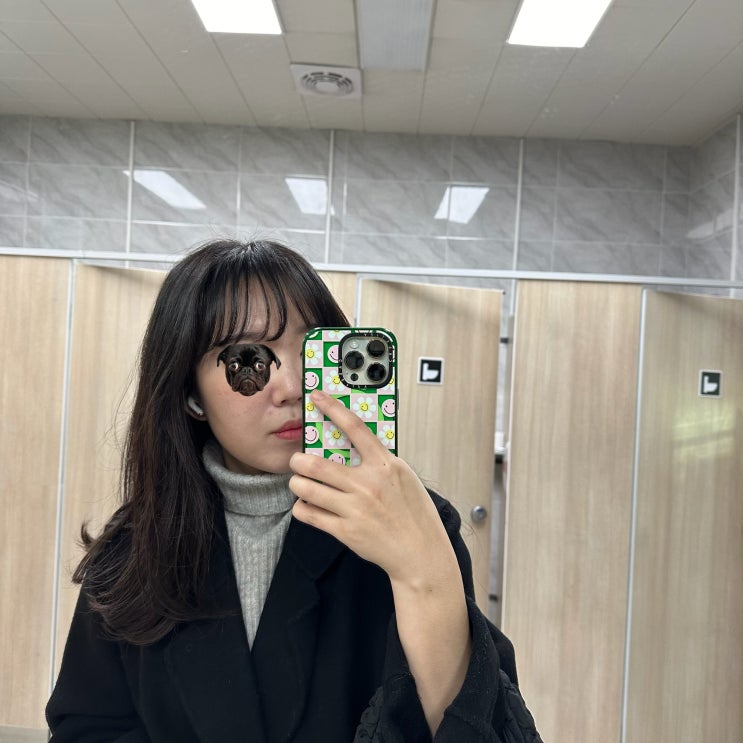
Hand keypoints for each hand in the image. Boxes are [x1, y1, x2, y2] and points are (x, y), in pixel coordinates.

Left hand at [289, 389, 455, 586]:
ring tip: (299, 483)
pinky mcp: (346, 531)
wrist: (421, 553)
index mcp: (385, 465)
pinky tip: (306, 505)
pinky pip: (309, 514)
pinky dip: (302, 507)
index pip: (355, 428)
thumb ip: (380, 461)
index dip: (332, 408)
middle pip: (317, 463)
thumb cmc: (415, 514)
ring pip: (307, 488)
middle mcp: (368, 484)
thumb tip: (353, 447)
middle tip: (296, 460)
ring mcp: (355, 508)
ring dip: (297, 483)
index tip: (316, 398)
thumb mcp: (404, 477)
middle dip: (298, 460)